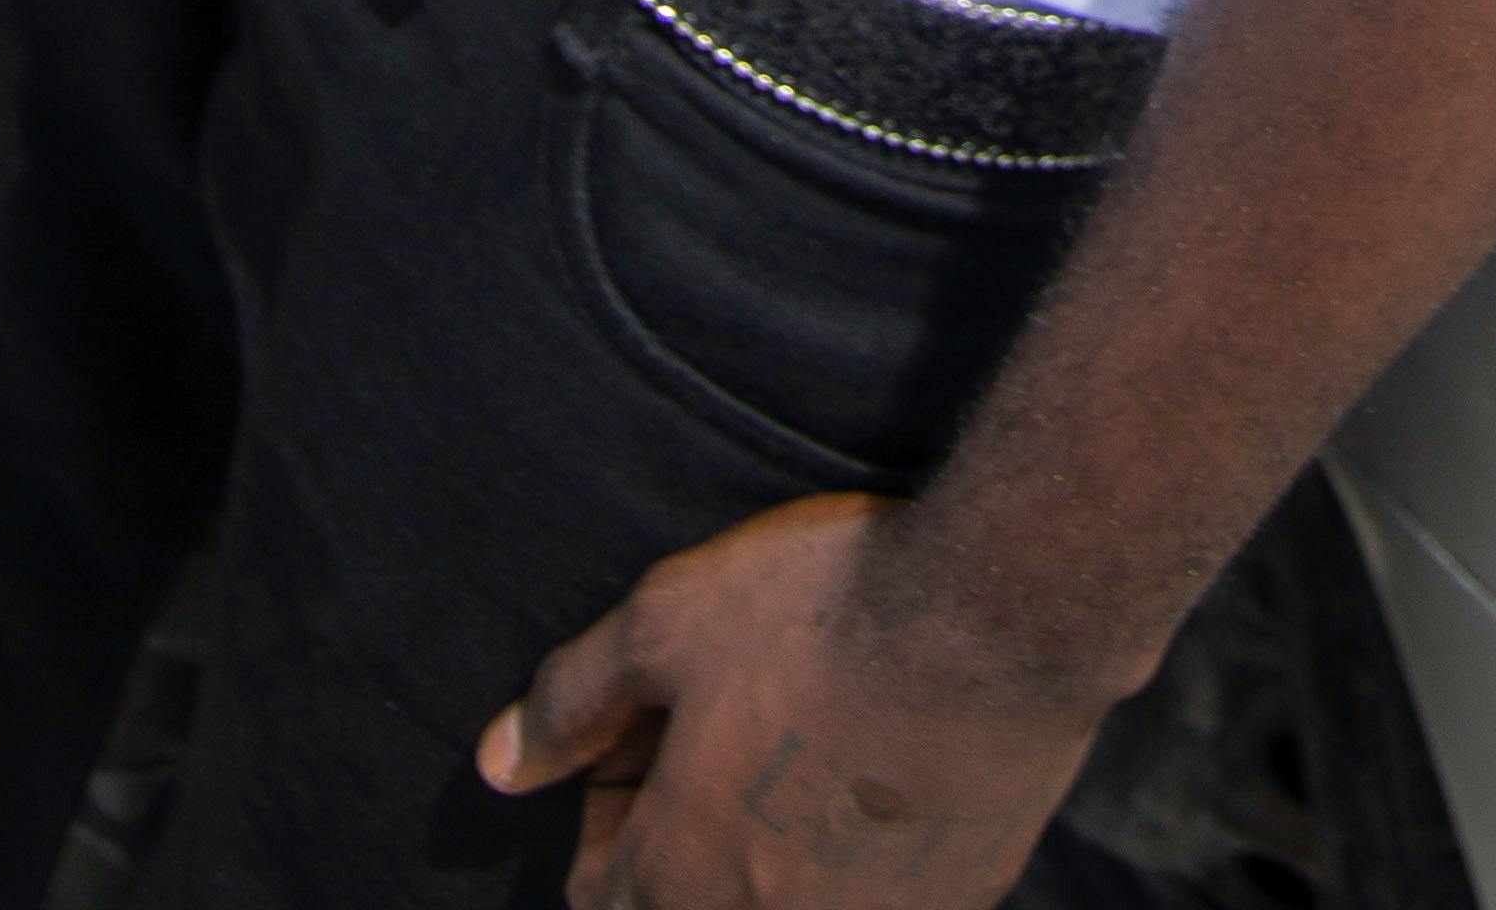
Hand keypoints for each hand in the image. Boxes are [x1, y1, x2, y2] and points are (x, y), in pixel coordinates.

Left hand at [482, 492, 1117, 909]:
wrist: (997, 622)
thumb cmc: (819, 614)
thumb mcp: (667, 621)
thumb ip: (572, 699)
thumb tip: (499, 762)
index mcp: (678, 880)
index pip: (599, 892)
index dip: (613, 799)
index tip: (655, 725)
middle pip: (686, 906)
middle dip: (688, 831)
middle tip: (727, 727)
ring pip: (785, 904)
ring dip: (776, 848)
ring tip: (806, 743)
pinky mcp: (953, 906)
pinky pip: (878, 898)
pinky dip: (865, 853)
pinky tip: (888, 761)